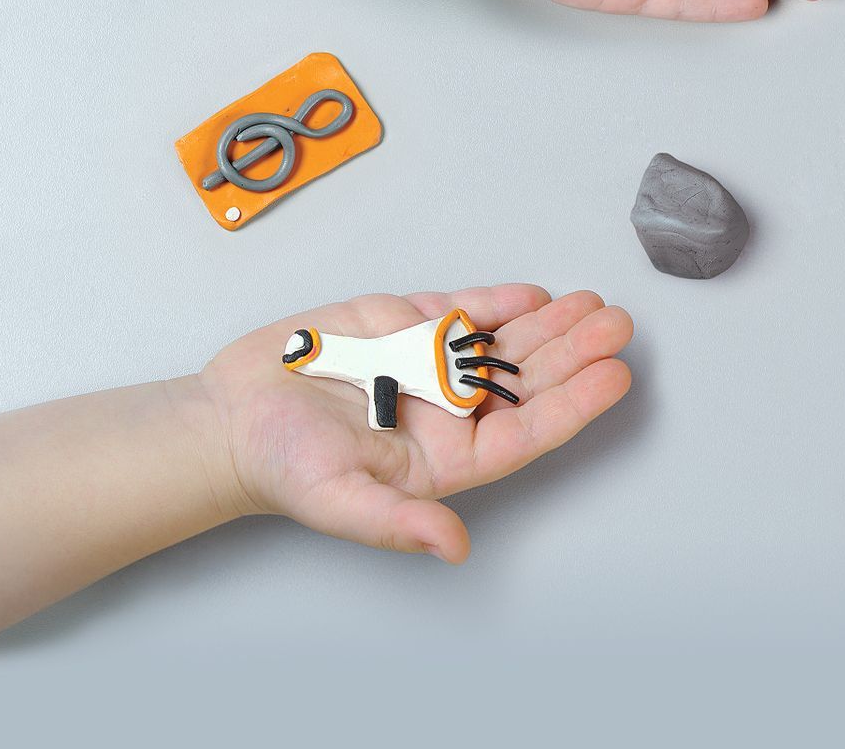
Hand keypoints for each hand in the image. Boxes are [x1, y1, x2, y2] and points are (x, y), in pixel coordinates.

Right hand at [197, 285, 632, 560]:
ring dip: (551, 324)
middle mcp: (450, 410)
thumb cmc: (281, 466)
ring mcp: (431, 364)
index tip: (614, 377)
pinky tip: (535, 295)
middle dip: (575, 352)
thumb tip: (452, 549)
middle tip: (618, 326)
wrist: (226, 418)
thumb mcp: (339, 501)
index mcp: (449, 457)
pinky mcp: (405, 325)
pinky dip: (499, 302)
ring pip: (506, 343)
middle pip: (529, 381)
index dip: (574, 404)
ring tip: (594, 304)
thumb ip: (397, 523)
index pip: (528, 430)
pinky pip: (465, 313)